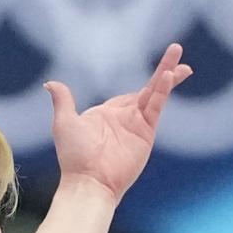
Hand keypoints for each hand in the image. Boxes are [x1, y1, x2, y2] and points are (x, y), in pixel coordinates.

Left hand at [44, 43, 191, 203]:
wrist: (89, 182)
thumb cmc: (74, 157)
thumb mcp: (65, 122)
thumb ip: (63, 100)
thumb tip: (50, 83)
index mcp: (106, 115)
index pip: (127, 95)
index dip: (142, 84)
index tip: (159, 73)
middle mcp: (124, 118)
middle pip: (147, 89)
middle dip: (164, 70)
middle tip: (177, 50)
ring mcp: (137, 125)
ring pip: (155, 93)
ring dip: (168, 75)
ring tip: (182, 60)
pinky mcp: (146, 132)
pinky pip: (155, 106)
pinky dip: (162, 91)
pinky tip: (169, 76)